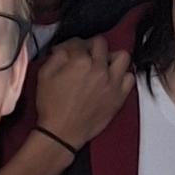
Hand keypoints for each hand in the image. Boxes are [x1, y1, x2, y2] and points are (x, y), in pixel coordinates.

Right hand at [31, 33, 132, 157]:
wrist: (62, 133)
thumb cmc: (52, 107)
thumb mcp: (44, 74)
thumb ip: (57, 55)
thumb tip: (66, 49)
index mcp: (80, 61)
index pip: (79, 42)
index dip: (70, 46)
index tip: (67, 52)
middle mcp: (99, 69)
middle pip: (101, 44)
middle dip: (90, 46)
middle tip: (84, 55)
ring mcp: (112, 83)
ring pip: (122, 56)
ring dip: (111, 57)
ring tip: (103, 64)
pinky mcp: (119, 97)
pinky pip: (130, 78)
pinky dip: (122, 75)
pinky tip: (112, 79)